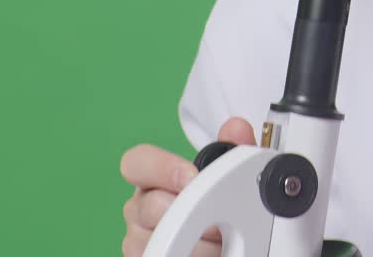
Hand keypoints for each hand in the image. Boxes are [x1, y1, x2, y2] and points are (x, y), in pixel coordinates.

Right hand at [120, 117, 256, 255]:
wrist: (217, 239)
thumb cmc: (213, 201)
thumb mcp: (227, 172)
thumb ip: (233, 148)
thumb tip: (236, 128)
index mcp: (153, 178)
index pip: (136, 162)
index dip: (162, 167)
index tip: (192, 176)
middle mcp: (140, 207)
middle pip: (151, 205)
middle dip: (191, 212)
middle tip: (220, 216)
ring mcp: (139, 237)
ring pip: (161, 238)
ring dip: (199, 241)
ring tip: (223, 238)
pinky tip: (213, 252)